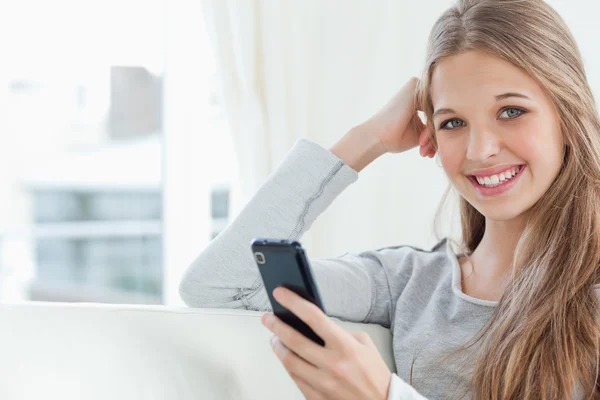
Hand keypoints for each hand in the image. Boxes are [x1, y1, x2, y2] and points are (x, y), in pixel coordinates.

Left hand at [261, 287, 391, 399]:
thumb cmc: (375, 375)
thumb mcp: (364, 344)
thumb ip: (340, 332)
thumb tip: (315, 327)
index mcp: (346, 346)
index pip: (313, 317)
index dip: (293, 302)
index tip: (280, 294)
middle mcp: (333, 365)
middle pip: (294, 340)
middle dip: (276, 325)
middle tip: (268, 318)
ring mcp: (324, 384)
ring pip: (289, 361)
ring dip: (278, 347)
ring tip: (275, 338)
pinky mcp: (318, 398)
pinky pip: (295, 379)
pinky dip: (288, 366)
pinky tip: (287, 357)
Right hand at [359, 77, 435, 157]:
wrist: (376, 138)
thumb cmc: (393, 137)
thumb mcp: (418, 133)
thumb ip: (432, 128)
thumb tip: (451, 131)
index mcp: (417, 98)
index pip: (436, 115)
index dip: (434, 134)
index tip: (430, 152)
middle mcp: (417, 89)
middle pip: (438, 113)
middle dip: (435, 136)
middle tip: (429, 153)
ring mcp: (416, 85)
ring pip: (436, 112)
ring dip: (432, 135)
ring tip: (424, 150)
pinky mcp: (415, 87)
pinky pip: (432, 109)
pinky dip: (430, 127)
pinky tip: (421, 142)